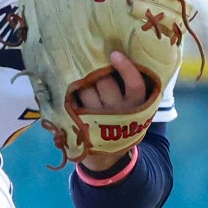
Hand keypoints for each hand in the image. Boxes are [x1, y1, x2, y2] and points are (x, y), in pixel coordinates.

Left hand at [75, 50, 153, 172]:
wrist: (111, 153)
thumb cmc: (125, 119)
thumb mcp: (138, 108)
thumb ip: (133, 88)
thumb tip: (119, 55)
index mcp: (138, 106)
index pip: (135, 85)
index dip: (126, 69)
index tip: (115, 54)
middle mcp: (119, 111)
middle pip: (104, 82)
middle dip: (97, 71)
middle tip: (92, 63)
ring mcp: (99, 117)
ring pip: (86, 89)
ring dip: (83, 80)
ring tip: (83, 77)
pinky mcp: (82, 121)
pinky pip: (73, 99)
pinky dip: (71, 90)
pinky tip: (69, 85)